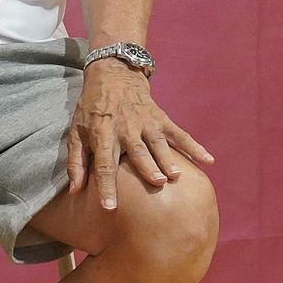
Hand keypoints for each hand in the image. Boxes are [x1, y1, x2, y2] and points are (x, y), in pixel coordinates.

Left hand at [66, 62, 214, 208]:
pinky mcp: (160, 118)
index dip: (106, 186)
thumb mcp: (76, 132)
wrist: (112, 75)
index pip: (103, 164)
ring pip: (159, 143)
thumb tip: (74, 191)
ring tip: (177, 175)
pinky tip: (208, 160)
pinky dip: (194, 146)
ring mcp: (145, 123)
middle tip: (157, 183)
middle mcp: (125, 129)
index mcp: (102, 134)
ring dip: (168, 158)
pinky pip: (179, 134)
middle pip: (137, 152)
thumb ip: (76, 162)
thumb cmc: (91, 109)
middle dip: (147, 167)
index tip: (110, 207)